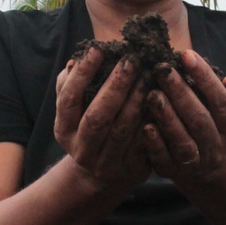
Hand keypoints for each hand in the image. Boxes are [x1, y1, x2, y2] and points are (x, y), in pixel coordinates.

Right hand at [55, 48, 149, 191]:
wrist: (100, 176)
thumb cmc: (88, 129)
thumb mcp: (73, 112)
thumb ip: (70, 85)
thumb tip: (77, 60)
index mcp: (64, 130)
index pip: (69, 99)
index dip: (83, 74)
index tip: (98, 48)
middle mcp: (82, 149)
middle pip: (97, 116)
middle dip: (115, 85)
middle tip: (131, 59)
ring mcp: (106, 163)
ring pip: (123, 130)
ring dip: (137, 100)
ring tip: (148, 74)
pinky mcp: (130, 170)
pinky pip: (143, 143)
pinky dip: (152, 120)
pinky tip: (161, 99)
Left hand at [142, 50, 225, 182]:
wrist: (204, 168)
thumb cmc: (213, 125)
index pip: (221, 100)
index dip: (205, 77)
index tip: (187, 55)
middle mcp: (215, 146)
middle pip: (200, 119)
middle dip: (181, 93)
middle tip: (162, 71)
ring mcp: (194, 162)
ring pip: (183, 141)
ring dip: (168, 117)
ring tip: (153, 94)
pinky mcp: (172, 171)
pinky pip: (164, 159)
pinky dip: (155, 144)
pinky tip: (146, 126)